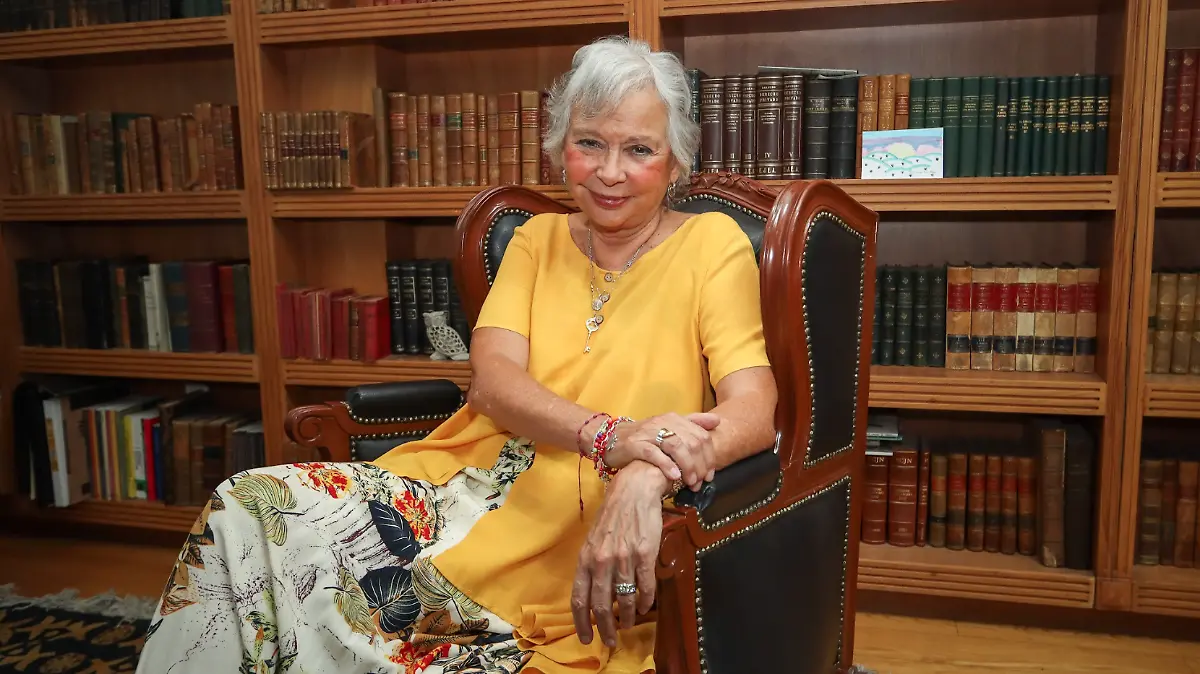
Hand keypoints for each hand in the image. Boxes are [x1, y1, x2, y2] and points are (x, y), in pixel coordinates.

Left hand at [571, 461, 666, 648]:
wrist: (634, 490)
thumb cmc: (612, 515)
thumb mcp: (593, 540)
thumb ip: (591, 566)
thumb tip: (594, 594)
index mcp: (585, 559)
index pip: (579, 598)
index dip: (582, 622)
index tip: (587, 638)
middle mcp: (602, 561)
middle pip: (602, 606)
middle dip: (606, 629)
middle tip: (611, 641)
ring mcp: (624, 559)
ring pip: (625, 599)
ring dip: (628, 618)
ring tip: (629, 625)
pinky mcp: (645, 555)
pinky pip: (645, 587)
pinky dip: (645, 601)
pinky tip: (645, 607)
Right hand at [604, 412, 719, 490]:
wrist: (610, 438)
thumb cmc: (644, 437)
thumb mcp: (669, 427)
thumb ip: (693, 423)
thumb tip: (717, 420)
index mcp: (674, 419)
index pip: (701, 436)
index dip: (709, 456)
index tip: (710, 474)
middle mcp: (663, 422)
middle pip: (691, 442)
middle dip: (700, 465)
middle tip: (700, 482)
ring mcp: (648, 432)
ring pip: (676, 447)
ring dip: (687, 467)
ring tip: (690, 483)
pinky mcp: (634, 444)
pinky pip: (654, 453)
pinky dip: (666, 465)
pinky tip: (674, 477)